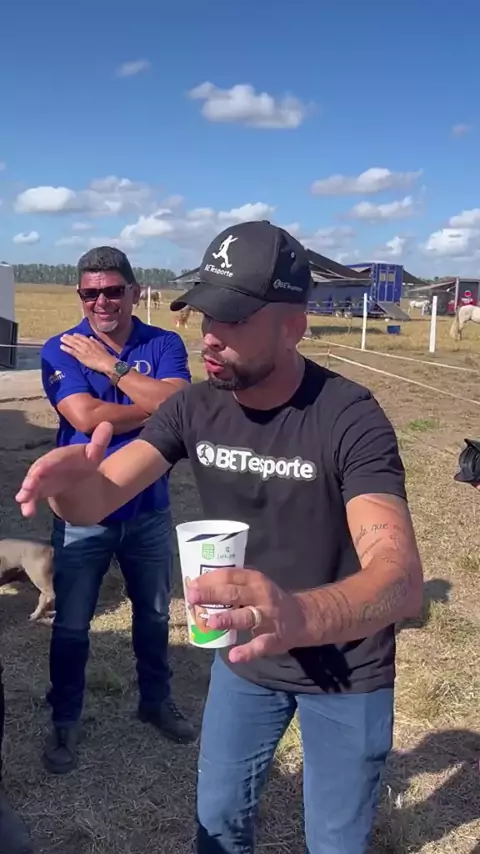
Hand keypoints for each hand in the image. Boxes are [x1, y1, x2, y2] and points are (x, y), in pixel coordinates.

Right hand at [16, 422, 112, 516]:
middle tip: (27, 487)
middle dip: (32, 479)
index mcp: (60, 456)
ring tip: (23, 500)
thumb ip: (99, 443)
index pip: (53, 459)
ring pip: (32, 484)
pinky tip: (28, 512)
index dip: (47, 464)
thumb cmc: (84, 463)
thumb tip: (107, 424)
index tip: (41, 470)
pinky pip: (32, 496)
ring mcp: (42, 478)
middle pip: (38, 471)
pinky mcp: (39, 489)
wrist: (79, 477)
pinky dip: (29, 503)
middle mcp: (47, 465)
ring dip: (27, 492)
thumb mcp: (94, 454)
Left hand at [60, 333, 116, 373]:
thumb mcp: (101, 346)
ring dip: (66, 341)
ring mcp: (82, 350)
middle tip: (64, 335)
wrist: (106, 362)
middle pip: (76, 340)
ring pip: (73, 344)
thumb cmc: (105, 356)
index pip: (83, 337)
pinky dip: (66, 348)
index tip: (73, 334)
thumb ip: (95, 341)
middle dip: (69, 337)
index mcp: (91, 342)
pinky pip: (72, 351)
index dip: (77, 336)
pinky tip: (61, 347)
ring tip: (61, 339)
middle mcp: (86, 344)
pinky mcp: (80, 356)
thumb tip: (91, 337)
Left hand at [186, 568, 306, 663]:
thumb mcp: (253, 586)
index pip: (230, 575)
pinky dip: (248, 651)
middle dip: (212, 594)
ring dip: (228, 619)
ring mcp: (268, 617)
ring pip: (246, 617)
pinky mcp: (274, 638)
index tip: (191, 583)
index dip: (210, 579)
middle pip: (234, 593)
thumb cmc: (267, 600)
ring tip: (211, 622)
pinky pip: (260, 644)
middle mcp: (261, 596)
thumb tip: (197, 588)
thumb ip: (232, 586)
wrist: (301, 618)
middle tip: (192, 596)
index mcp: (254, 580)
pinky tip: (234, 656)